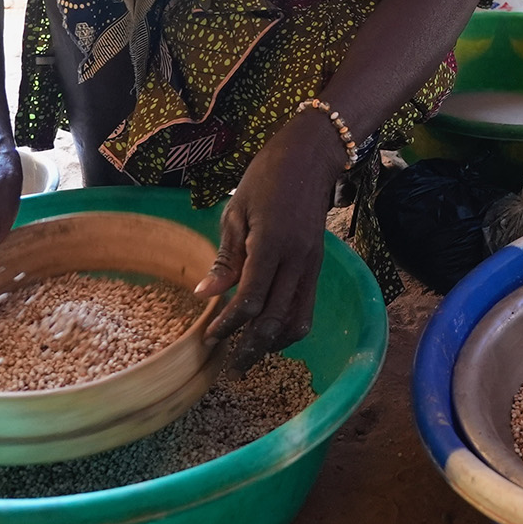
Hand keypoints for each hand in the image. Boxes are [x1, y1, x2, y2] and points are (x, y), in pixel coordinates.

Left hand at [196, 111, 345, 371]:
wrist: (311, 156)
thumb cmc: (266, 177)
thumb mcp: (236, 211)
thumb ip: (225, 258)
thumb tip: (205, 296)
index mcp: (270, 245)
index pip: (250, 300)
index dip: (229, 326)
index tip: (209, 339)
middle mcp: (297, 261)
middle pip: (276, 321)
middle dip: (252, 348)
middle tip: (231, 367)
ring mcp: (312, 265)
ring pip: (298, 321)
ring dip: (275, 344)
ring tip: (252, 353)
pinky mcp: (318, 265)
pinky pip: (306, 306)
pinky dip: (289, 326)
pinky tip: (270, 329)